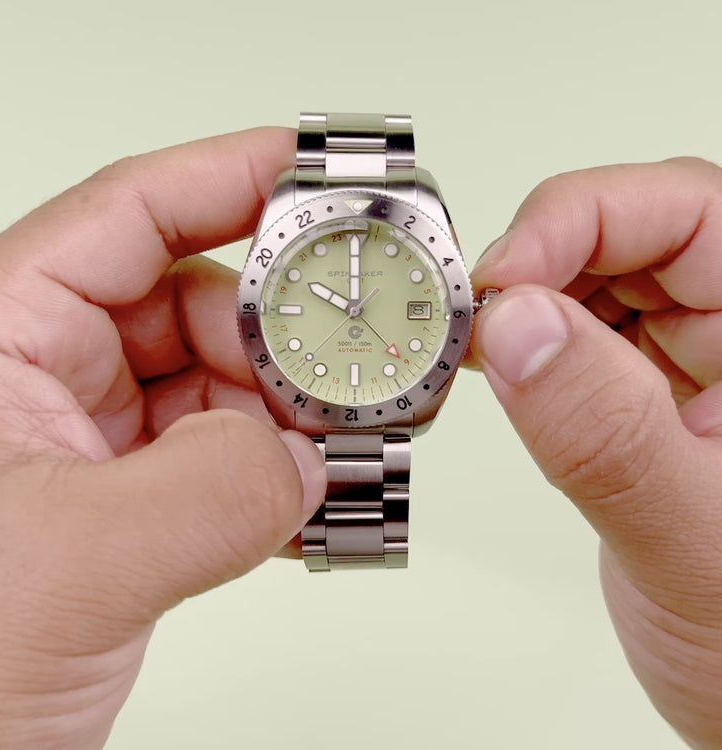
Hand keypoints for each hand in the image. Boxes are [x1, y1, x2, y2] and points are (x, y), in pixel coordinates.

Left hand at [0, 127, 325, 747]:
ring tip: (349, 441)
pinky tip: (316, 494)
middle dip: (285, 333)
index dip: (228, 178)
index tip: (314, 170)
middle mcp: (50, 378)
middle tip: (357, 357)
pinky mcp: (137, 500)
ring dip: (295, 413)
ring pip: (227, 386)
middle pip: (198, 304)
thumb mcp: (67, 564)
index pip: (128, 216)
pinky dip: (283, 471)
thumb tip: (305, 457)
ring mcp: (99, 441)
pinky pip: (232, 456)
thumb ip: (206, 494)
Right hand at [469, 158, 721, 748]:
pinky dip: (526, 342)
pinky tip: (503, 368)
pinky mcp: (645, 394)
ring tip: (483, 343)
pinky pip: (578, 334)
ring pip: (598, 278)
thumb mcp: (694, 550)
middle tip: (477, 311)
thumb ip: (607, 437)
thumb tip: (519, 327)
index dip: (583, 220)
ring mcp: (694, 362)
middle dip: (544, 258)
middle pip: (634, 232)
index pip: (689, 211)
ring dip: (529, 298)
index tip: (503, 278)